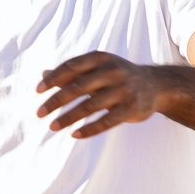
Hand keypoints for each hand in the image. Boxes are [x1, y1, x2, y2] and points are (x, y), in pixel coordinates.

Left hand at [37, 51, 159, 137]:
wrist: (156, 85)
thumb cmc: (117, 76)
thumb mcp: (97, 67)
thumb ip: (72, 72)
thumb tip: (43, 74)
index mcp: (100, 58)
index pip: (71, 67)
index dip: (53, 79)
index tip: (37, 91)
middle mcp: (112, 71)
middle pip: (77, 87)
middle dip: (55, 101)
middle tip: (39, 113)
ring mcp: (124, 90)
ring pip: (90, 106)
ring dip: (68, 118)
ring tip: (52, 126)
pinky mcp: (132, 108)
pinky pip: (106, 121)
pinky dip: (89, 129)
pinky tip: (74, 134)